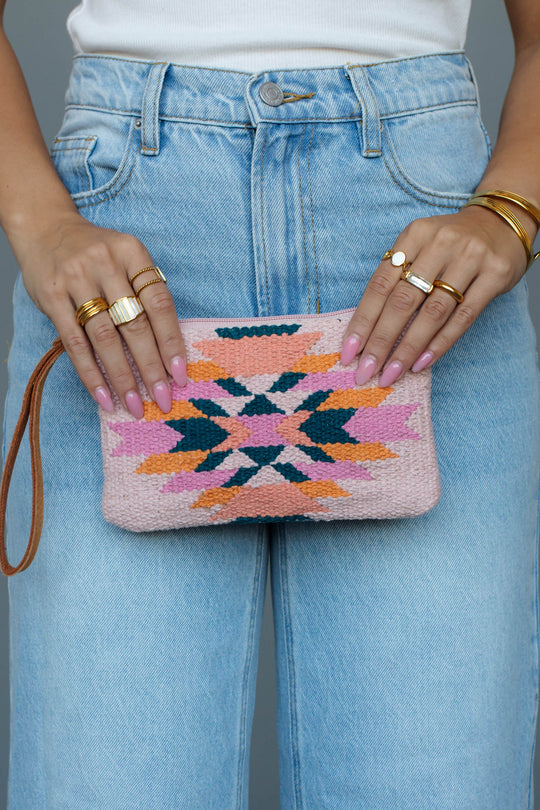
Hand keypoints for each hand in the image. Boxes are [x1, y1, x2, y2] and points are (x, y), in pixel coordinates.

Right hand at [11, 211, 187, 416]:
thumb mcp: (126, 258)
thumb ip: (144, 294)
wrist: (45, 228)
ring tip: (135, 404)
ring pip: (106, 338)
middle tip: (163, 399)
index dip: (172, 342)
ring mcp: (76, 279)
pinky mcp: (51, 297)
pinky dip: (91, 374)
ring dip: (123, 377)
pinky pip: (75, 343)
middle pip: (135, 325)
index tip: (181, 375)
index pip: (159, 304)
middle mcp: (106, 264)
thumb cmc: (96, 253)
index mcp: (133, 253)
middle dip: (152, 368)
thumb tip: (168, 351)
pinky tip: (104, 396)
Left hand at [339, 204, 535, 385]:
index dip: (363, 321)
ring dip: (409, 348)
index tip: (349, 352)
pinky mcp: (495, 275)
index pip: (380, 284)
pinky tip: (422, 362)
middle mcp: (441, 244)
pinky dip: (440, 343)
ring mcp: (471, 258)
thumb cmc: (450, 245)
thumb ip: (397, 279)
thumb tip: (367, 330)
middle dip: (381, 341)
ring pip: (433, 312)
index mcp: (414, 235)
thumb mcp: (419, 246)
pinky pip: (463, 317)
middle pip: (403, 301)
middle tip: (366, 371)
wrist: (502, 222)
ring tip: (392, 372)